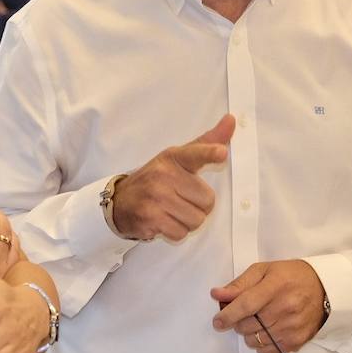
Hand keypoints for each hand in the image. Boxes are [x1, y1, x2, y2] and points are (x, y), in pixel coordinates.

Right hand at [111, 115, 234, 241]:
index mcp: (173, 158)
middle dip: (198, 206)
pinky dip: (175, 231)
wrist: (119, 201)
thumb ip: (207, 143)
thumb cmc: (156, 179)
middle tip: (180, 199)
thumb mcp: (179, 158)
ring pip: (196, 220)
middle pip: (208, 201)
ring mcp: (156, 197)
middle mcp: (164, 175)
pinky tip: (163, 221)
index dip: (210, 153)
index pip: (195, 154)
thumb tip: (232, 120)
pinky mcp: (150, 218)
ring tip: (171, 211)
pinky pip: (181, 232)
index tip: (222, 152)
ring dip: (187, 221)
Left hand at [210, 260, 326, 352]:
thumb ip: (240, 284)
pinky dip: (261, 345)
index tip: (218, 321)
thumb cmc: (290, 277)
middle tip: (243, 315)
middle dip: (238, 323)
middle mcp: (286, 307)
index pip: (246, 305)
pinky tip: (266, 333)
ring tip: (257, 322)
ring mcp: (292, 327)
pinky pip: (268, 352)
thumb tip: (217, 295)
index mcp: (276, 285)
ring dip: (248, 334)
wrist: (324, 288)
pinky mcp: (297, 341)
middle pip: (248, 325)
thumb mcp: (264, 270)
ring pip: (255, 341)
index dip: (228, 315)